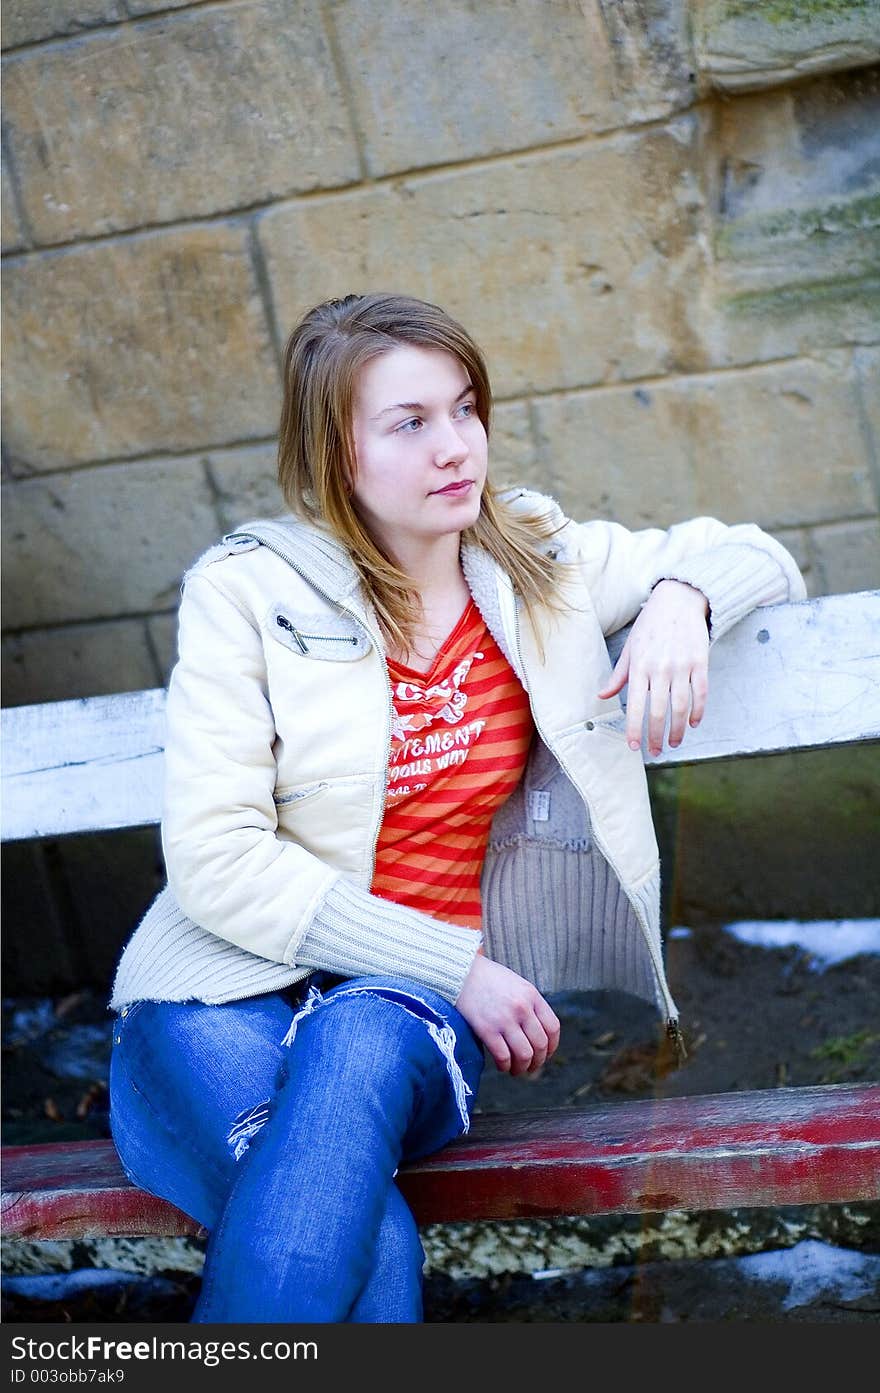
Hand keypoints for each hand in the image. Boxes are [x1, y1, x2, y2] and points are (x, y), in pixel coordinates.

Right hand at [455, 955, 560, 1075]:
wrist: (461, 974)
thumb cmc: (488, 980)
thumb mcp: (516, 985)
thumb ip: (529, 1005)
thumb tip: (539, 1034)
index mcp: (531, 995)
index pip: (552, 1027)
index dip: (552, 1046)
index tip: (546, 1054)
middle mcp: (522, 1008)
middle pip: (540, 1044)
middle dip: (538, 1061)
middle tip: (530, 1067)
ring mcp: (504, 1019)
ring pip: (524, 1055)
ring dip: (522, 1068)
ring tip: (516, 1070)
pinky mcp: (486, 1029)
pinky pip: (503, 1056)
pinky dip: (505, 1066)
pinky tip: (502, 1065)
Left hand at [597, 579, 709, 755]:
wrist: (678, 599)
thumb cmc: (650, 625)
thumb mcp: (630, 648)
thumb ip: (619, 675)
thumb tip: (603, 696)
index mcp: (639, 667)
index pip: (635, 706)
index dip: (635, 729)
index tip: (634, 746)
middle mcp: (660, 669)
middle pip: (659, 711)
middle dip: (656, 736)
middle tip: (656, 751)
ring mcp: (682, 666)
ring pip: (681, 706)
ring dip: (678, 729)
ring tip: (674, 742)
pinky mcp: (700, 662)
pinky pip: (701, 692)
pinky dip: (698, 711)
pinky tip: (693, 723)